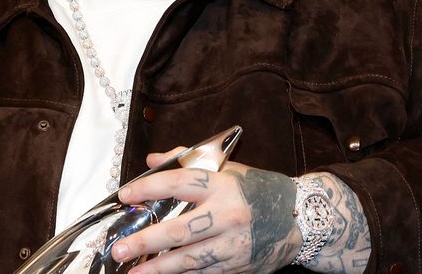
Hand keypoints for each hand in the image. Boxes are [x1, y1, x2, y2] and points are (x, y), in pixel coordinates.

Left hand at [111, 150, 300, 272]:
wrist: (301, 220)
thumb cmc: (260, 190)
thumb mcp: (229, 168)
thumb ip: (188, 161)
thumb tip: (152, 160)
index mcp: (223, 185)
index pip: (179, 183)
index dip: (149, 188)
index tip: (125, 194)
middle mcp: (227, 216)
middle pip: (180, 230)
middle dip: (147, 242)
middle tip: (120, 249)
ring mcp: (233, 245)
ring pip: (189, 260)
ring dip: (158, 269)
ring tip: (133, 273)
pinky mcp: (238, 267)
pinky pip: (203, 272)